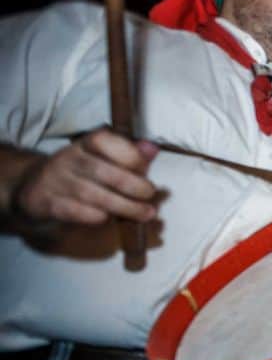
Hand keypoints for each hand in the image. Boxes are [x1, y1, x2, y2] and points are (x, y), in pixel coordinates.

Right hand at [7, 129, 158, 225]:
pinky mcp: (48, 203)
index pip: (103, 141)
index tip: (146, 166)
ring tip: (145, 213)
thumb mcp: (100, 158)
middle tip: (150, 194)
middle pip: (102, 171)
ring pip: (92, 194)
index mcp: (83, 144)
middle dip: (132, 185)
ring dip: (124, 206)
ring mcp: (56, 181)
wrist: (31, 187)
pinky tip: (111, 218)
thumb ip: (128, 155)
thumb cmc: (78, 172)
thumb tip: (152, 149)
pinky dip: (97, 217)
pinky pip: (76, 212)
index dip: (128, 154)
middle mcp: (68, 159)